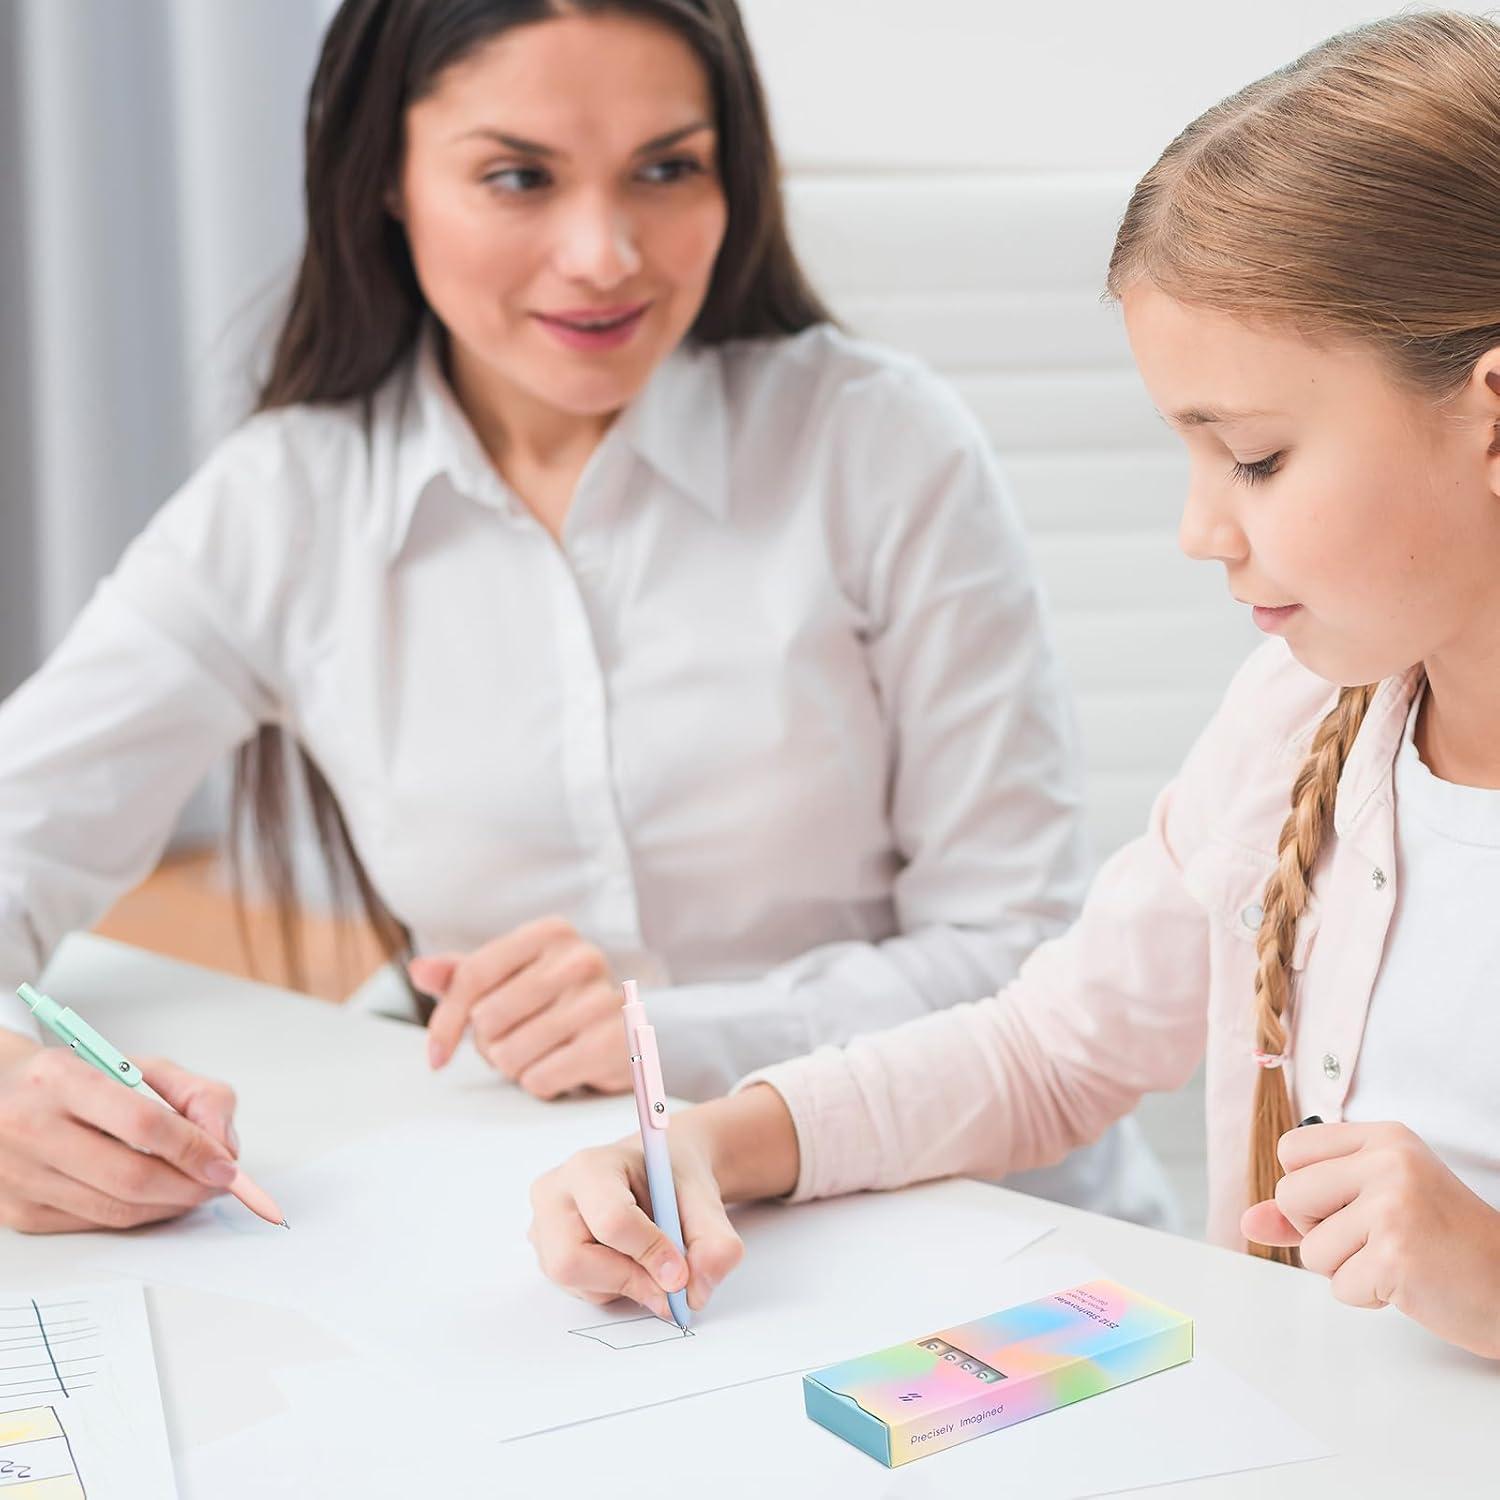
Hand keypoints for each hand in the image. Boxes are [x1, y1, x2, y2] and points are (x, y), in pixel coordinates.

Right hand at [0, 1039, 240, 1233]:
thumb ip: (194, 1095)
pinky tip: (158, 1199)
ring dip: (170, 1206)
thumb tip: (223, 1145)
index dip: (193, 1149)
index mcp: (62, 1080)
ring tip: (196, 1190)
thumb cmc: (77, 1080)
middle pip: (131, 1176)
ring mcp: (20, 1175)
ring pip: (115, 1210)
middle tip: (220, 1185)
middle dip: (189, 1187)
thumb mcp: (138, 1066)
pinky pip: (96, 1224)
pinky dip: (139, 1216)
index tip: (227, 1164)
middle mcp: (32, 1127)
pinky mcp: (19, 1212)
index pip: (143, 1123)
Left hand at [409, 917, 631, 1098]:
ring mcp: (602, 999)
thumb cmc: (557, 1003)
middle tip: (512, 1043)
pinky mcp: (614, 1043)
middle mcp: (581, 957)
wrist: (628, 1034)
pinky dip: (539, 1084)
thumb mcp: (510, 980)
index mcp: (551, 933)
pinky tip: (558, 1069)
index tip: (437, 1055)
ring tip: (536, 1055)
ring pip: (511, 1054)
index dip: (446, 1021)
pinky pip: (540, 1079)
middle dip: (488, 1044)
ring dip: (513, 1067)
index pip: (473, 975)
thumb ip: (462, 975)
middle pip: (488, 1018)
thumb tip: (418, 969)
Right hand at [527, 1087, 800, 1316]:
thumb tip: (696, 1293)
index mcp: (590, 1166)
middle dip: (627, 1280)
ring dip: (624, 1286)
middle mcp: (554, 1195)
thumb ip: (712, 1241)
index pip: (610, 1219)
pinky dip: (613, 1289)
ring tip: (651, 1260)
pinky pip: (577, 1290)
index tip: (681, 1272)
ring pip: (575, 1282)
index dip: (649, 1252)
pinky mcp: (546, 1254)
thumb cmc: (671, 1177)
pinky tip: (631, 1262)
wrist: (657, 1172)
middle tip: (669, 1286)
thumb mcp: (704, 1197)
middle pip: (573, 1260)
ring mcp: (542, 1227)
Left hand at [1242, 1121, 1499, 1358]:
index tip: (1349, 1203)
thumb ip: (1308, 1207)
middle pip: (1289, 1196)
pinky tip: (1407, 1283)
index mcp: (1384, 1138)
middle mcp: (1389, 1162)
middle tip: (1372, 1237)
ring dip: (1345, 1269)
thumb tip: (1247, 1221)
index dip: (1306, 1187)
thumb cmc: (1442, 1242)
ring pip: (1310, 1249)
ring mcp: (1394, 1207)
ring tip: (1394, 1260)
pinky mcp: (1397, 1255)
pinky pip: (1339, 1286)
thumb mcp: (1376, 1201)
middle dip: (1318, 1231)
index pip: (1291, 1149)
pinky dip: (1366, 1296)